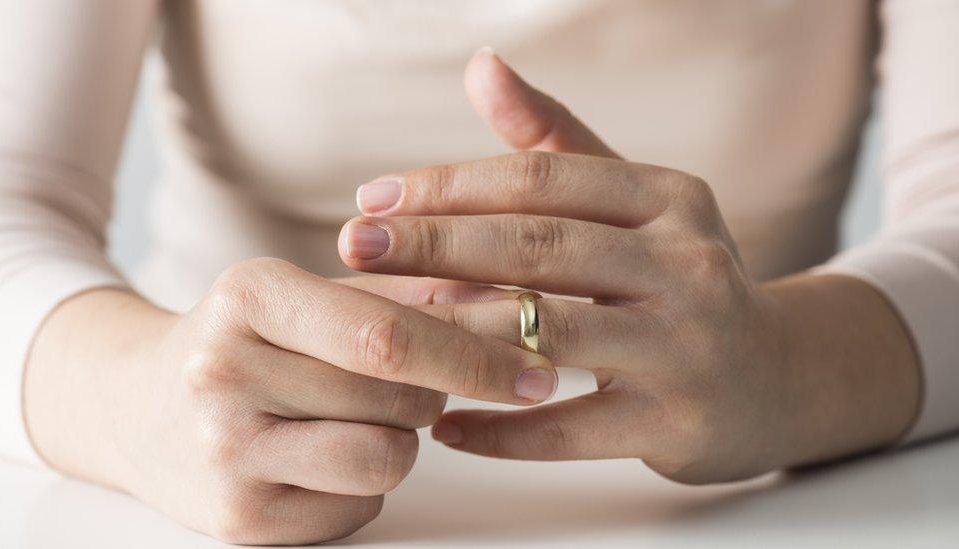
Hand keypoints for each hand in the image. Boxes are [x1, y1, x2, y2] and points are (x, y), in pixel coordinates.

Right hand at [24, 260, 553, 544]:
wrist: (137, 405)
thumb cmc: (248, 342)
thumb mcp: (309, 294)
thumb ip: (409, 291)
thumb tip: (517, 301)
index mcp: (249, 296)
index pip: (390, 333)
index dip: (477, 354)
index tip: (538, 370)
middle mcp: (224, 372)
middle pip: (400, 398)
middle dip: (435, 393)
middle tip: (416, 382)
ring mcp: (225, 453)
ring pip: (388, 457)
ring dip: (401, 439)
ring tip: (357, 415)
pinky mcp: (237, 519)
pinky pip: (359, 504)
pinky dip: (364, 482)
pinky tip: (322, 455)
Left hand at [337, 50, 919, 483]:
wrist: (773, 379)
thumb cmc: (680, 281)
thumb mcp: (637, 204)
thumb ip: (556, 140)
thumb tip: (482, 67)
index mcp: (669, 199)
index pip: (542, 179)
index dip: (449, 186)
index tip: (371, 201)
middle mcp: (687, 265)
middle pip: (539, 247)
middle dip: (435, 245)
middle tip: (354, 249)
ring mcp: (687, 347)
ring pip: (551, 334)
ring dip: (455, 335)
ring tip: (383, 335)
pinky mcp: (675, 423)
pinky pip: (569, 428)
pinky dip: (501, 430)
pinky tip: (447, 425)